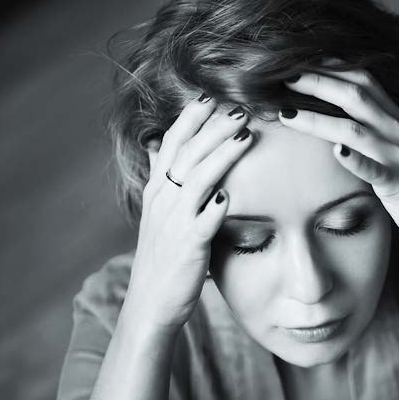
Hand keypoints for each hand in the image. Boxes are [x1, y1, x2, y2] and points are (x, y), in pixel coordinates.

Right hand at [124, 97, 253, 332]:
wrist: (152, 303)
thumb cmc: (164, 256)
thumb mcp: (158, 212)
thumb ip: (162, 179)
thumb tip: (156, 145)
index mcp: (158, 190)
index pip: (171, 144)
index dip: (190, 119)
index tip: (210, 96)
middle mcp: (163, 201)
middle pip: (188, 153)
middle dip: (213, 127)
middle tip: (240, 107)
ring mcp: (175, 222)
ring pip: (197, 179)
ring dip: (221, 155)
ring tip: (245, 135)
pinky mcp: (189, 247)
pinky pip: (202, 223)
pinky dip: (215, 207)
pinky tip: (230, 195)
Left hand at [278, 64, 398, 252]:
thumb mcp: (396, 147)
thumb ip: (372, 128)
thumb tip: (333, 117)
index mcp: (396, 118)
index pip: (362, 80)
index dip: (330, 67)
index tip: (298, 59)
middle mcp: (397, 131)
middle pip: (354, 96)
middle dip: (317, 83)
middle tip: (282, 76)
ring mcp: (398, 157)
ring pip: (354, 130)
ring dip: (317, 120)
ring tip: (286, 114)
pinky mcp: (398, 184)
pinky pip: (375, 170)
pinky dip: (355, 160)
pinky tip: (336, 152)